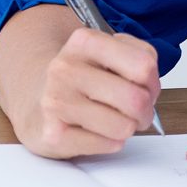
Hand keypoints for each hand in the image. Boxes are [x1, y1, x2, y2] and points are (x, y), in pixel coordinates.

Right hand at [4, 25, 161, 159]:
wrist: (33, 98)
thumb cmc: (80, 78)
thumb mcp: (107, 52)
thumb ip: (138, 57)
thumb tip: (151, 87)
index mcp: (84, 42)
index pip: (143, 64)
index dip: (154, 82)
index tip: (147, 87)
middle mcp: (65, 69)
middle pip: (136, 99)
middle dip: (145, 111)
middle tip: (137, 111)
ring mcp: (56, 102)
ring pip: (124, 126)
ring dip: (127, 128)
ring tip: (114, 120)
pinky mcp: (53, 134)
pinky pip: (108, 144)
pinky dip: (110, 141)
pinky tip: (95, 131)